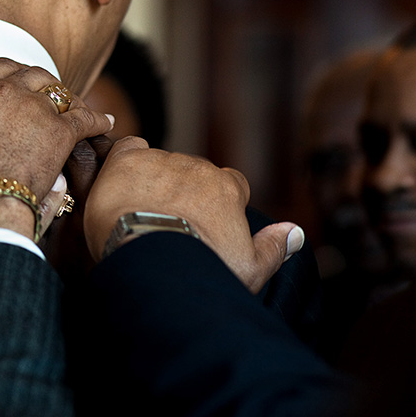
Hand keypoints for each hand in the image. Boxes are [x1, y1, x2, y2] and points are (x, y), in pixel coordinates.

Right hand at [0, 58, 111, 239]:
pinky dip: (96, 119)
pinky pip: (84, 117)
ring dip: (66, 96)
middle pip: (29, 72)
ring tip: (73, 106)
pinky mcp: (59, 132)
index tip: (11, 88)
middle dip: (38, 81)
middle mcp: (2, 89)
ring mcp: (33, 107)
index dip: (5, 76)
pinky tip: (105, 124)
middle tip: (44, 96)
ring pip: (57, 89)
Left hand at [82, 136, 304, 292]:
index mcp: (228, 190)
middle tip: (165, 223)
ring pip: (159, 163)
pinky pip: (129, 146)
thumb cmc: (203, 270)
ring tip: (137, 212)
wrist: (153, 262)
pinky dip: (125, 161)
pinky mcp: (128, 160)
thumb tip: (295, 232)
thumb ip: (274, 248)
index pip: (231, 184)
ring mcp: (162, 161)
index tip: (202, 222)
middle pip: (192, 173)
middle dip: (181, 192)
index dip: (216, 202)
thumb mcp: (249, 269)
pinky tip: (120, 184)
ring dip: (151, 182)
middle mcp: (198, 168)